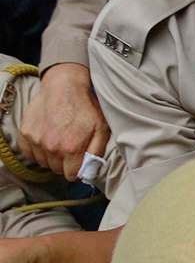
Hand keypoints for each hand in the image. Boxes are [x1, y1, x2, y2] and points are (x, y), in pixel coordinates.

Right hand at [19, 63, 110, 181]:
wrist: (64, 87)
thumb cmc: (85, 108)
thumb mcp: (101, 129)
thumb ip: (97, 153)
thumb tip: (91, 171)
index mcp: (71, 149)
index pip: (71, 176)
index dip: (77, 172)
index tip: (78, 164)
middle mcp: (51, 147)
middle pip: (57, 170)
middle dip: (65, 164)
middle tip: (70, 149)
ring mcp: (36, 141)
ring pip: (43, 162)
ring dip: (51, 157)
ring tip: (59, 141)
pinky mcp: (25, 133)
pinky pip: (29, 153)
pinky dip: (37, 150)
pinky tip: (46, 139)